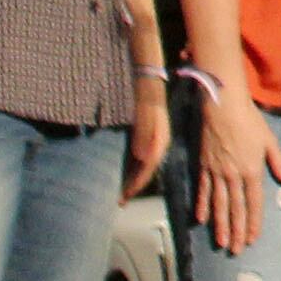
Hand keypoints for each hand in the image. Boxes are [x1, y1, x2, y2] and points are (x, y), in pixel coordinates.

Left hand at [123, 71, 168, 199]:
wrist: (148, 79)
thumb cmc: (144, 95)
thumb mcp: (144, 112)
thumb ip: (144, 132)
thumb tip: (143, 157)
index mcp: (159, 140)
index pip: (148, 168)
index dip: (136, 184)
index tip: (125, 198)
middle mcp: (158, 142)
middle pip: (147, 170)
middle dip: (135, 186)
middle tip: (121, 201)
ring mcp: (154, 139)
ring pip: (145, 164)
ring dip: (134, 178)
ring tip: (123, 191)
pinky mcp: (147, 135)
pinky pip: (142, 157)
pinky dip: (134, 168)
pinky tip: (127, 171)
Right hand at [193, 79, 280, 255]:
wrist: (223, 108)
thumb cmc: (250, 122)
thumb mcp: (270, 141)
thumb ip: (279, 163)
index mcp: (252, 171)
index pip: (253, 203)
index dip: (253, 222)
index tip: (251, 238)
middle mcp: (233, 176)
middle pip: (235, 209)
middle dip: (236, 231)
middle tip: (235, 250)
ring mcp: (216, 173)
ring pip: (218, 204)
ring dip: (219, 225)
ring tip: (220, 242)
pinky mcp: (203, 167)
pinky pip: (203, 191)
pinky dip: (202, 206)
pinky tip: (201, 220)